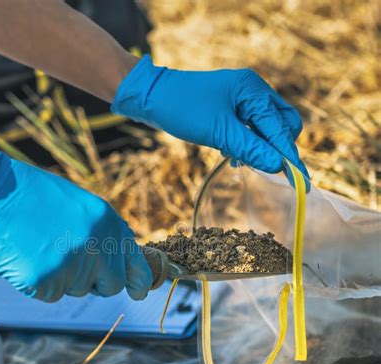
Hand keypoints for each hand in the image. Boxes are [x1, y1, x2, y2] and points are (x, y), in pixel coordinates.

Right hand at [0, 135, 151, 301]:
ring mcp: (72, 265)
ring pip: (77, 289)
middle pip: (110, 285)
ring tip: (40, 248)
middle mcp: (97, 245)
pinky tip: (26, 258)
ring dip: (63, 278)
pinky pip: (50, 295)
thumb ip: (105, 232)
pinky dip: (40, 283)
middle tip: (70, 263)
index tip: (140, 291)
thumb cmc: (30, 197)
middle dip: (95, 282)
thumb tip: (124, 258)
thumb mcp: (79, 205)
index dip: (138, 281)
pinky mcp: (45, 282)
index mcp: (107, 222)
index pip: (134, 263)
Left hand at [112, 55, 308, 181]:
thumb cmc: (184, 110)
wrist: (152, 97)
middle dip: (277, 148)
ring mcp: (242, 99)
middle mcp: (253, 91)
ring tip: (240, 161)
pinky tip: (231, 154)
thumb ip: (250, 148)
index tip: (301, 181)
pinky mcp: (231, 108)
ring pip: (265, 128)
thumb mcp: (219, 132)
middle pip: (282, 124)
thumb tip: (278, 166)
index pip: (282, 128)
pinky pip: (249, 128)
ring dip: (259, 147)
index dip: (290, 156)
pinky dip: (246, 143)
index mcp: (253, 91)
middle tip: (268, 169)